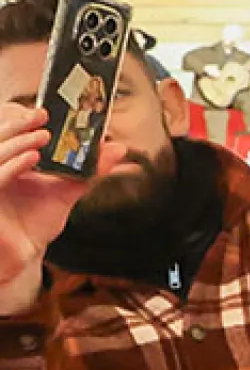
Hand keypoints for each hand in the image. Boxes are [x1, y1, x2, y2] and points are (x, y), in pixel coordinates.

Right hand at [0, 102, 84, 315]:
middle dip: (18, 124)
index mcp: (7, 162)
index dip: (21, 120)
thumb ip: (89, 170)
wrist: (20, 256)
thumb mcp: (66, 192)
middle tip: (42, 114)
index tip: (45, 112)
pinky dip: (12, 165)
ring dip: (16, 141)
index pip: (10, 134)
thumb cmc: (34, 224)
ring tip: (42, 135)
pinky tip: (32, 158)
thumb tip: (117, 147)